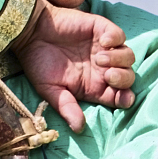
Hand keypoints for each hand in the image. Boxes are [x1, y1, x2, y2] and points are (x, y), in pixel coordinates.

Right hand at [18, 0, 134, 133]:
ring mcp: (103, 48)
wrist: (29, 34)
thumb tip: (79, 129)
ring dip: (119, 59)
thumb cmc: (38, 64)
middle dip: (124, 79)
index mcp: (94, 87)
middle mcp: (103, 69)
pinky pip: (119, 34)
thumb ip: (67, 108)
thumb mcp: (50, 90)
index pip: (120, 96)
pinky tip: (102, 41)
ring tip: (99, 59)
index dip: (125, 98)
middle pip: (128, 77)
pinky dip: (116, 38)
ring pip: (128, 56)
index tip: (121, 98)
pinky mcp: (100, 29)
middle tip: (108, 76)